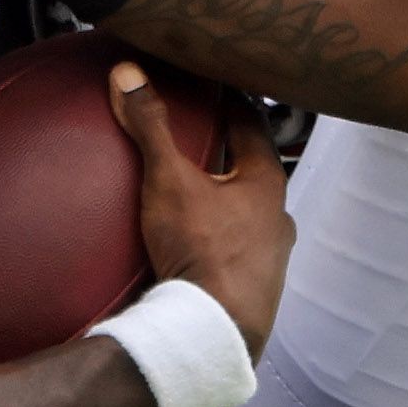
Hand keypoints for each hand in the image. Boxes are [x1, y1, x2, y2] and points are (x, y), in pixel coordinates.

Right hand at [109, 66, 291, 363]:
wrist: (217, 333)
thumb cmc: (202, 250)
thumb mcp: (168, 181)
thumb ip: (150, 127)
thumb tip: (128, 73)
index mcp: (267, 182)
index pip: (252, 125)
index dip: (232, 102)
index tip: (217, 86)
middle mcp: (278, 216)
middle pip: (254, 170)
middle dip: (231, 152)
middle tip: (205, 132)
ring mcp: (273, 256)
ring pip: (251, 213)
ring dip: (229, 198)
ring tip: (201, 188)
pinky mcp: (258, 288)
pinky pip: (241, 248)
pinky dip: (225, 235)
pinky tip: (204, 241)